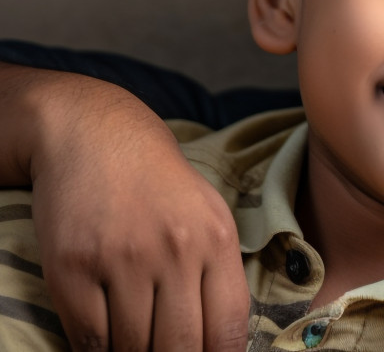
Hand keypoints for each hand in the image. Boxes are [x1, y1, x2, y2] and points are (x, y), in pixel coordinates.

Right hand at [5, 65, 249, 350]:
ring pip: (132, 348)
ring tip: (137, 347)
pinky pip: (88, 337)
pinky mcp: (72, 267)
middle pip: (180, 346)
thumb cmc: (159, 184)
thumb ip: (221, 271)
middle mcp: (173, 250)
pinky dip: (96, 351)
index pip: (228, 328)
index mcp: (216, 240)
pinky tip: (105, 342)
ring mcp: (121, 260)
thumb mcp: (209, 214)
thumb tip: (227, 340)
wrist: (97, 137)